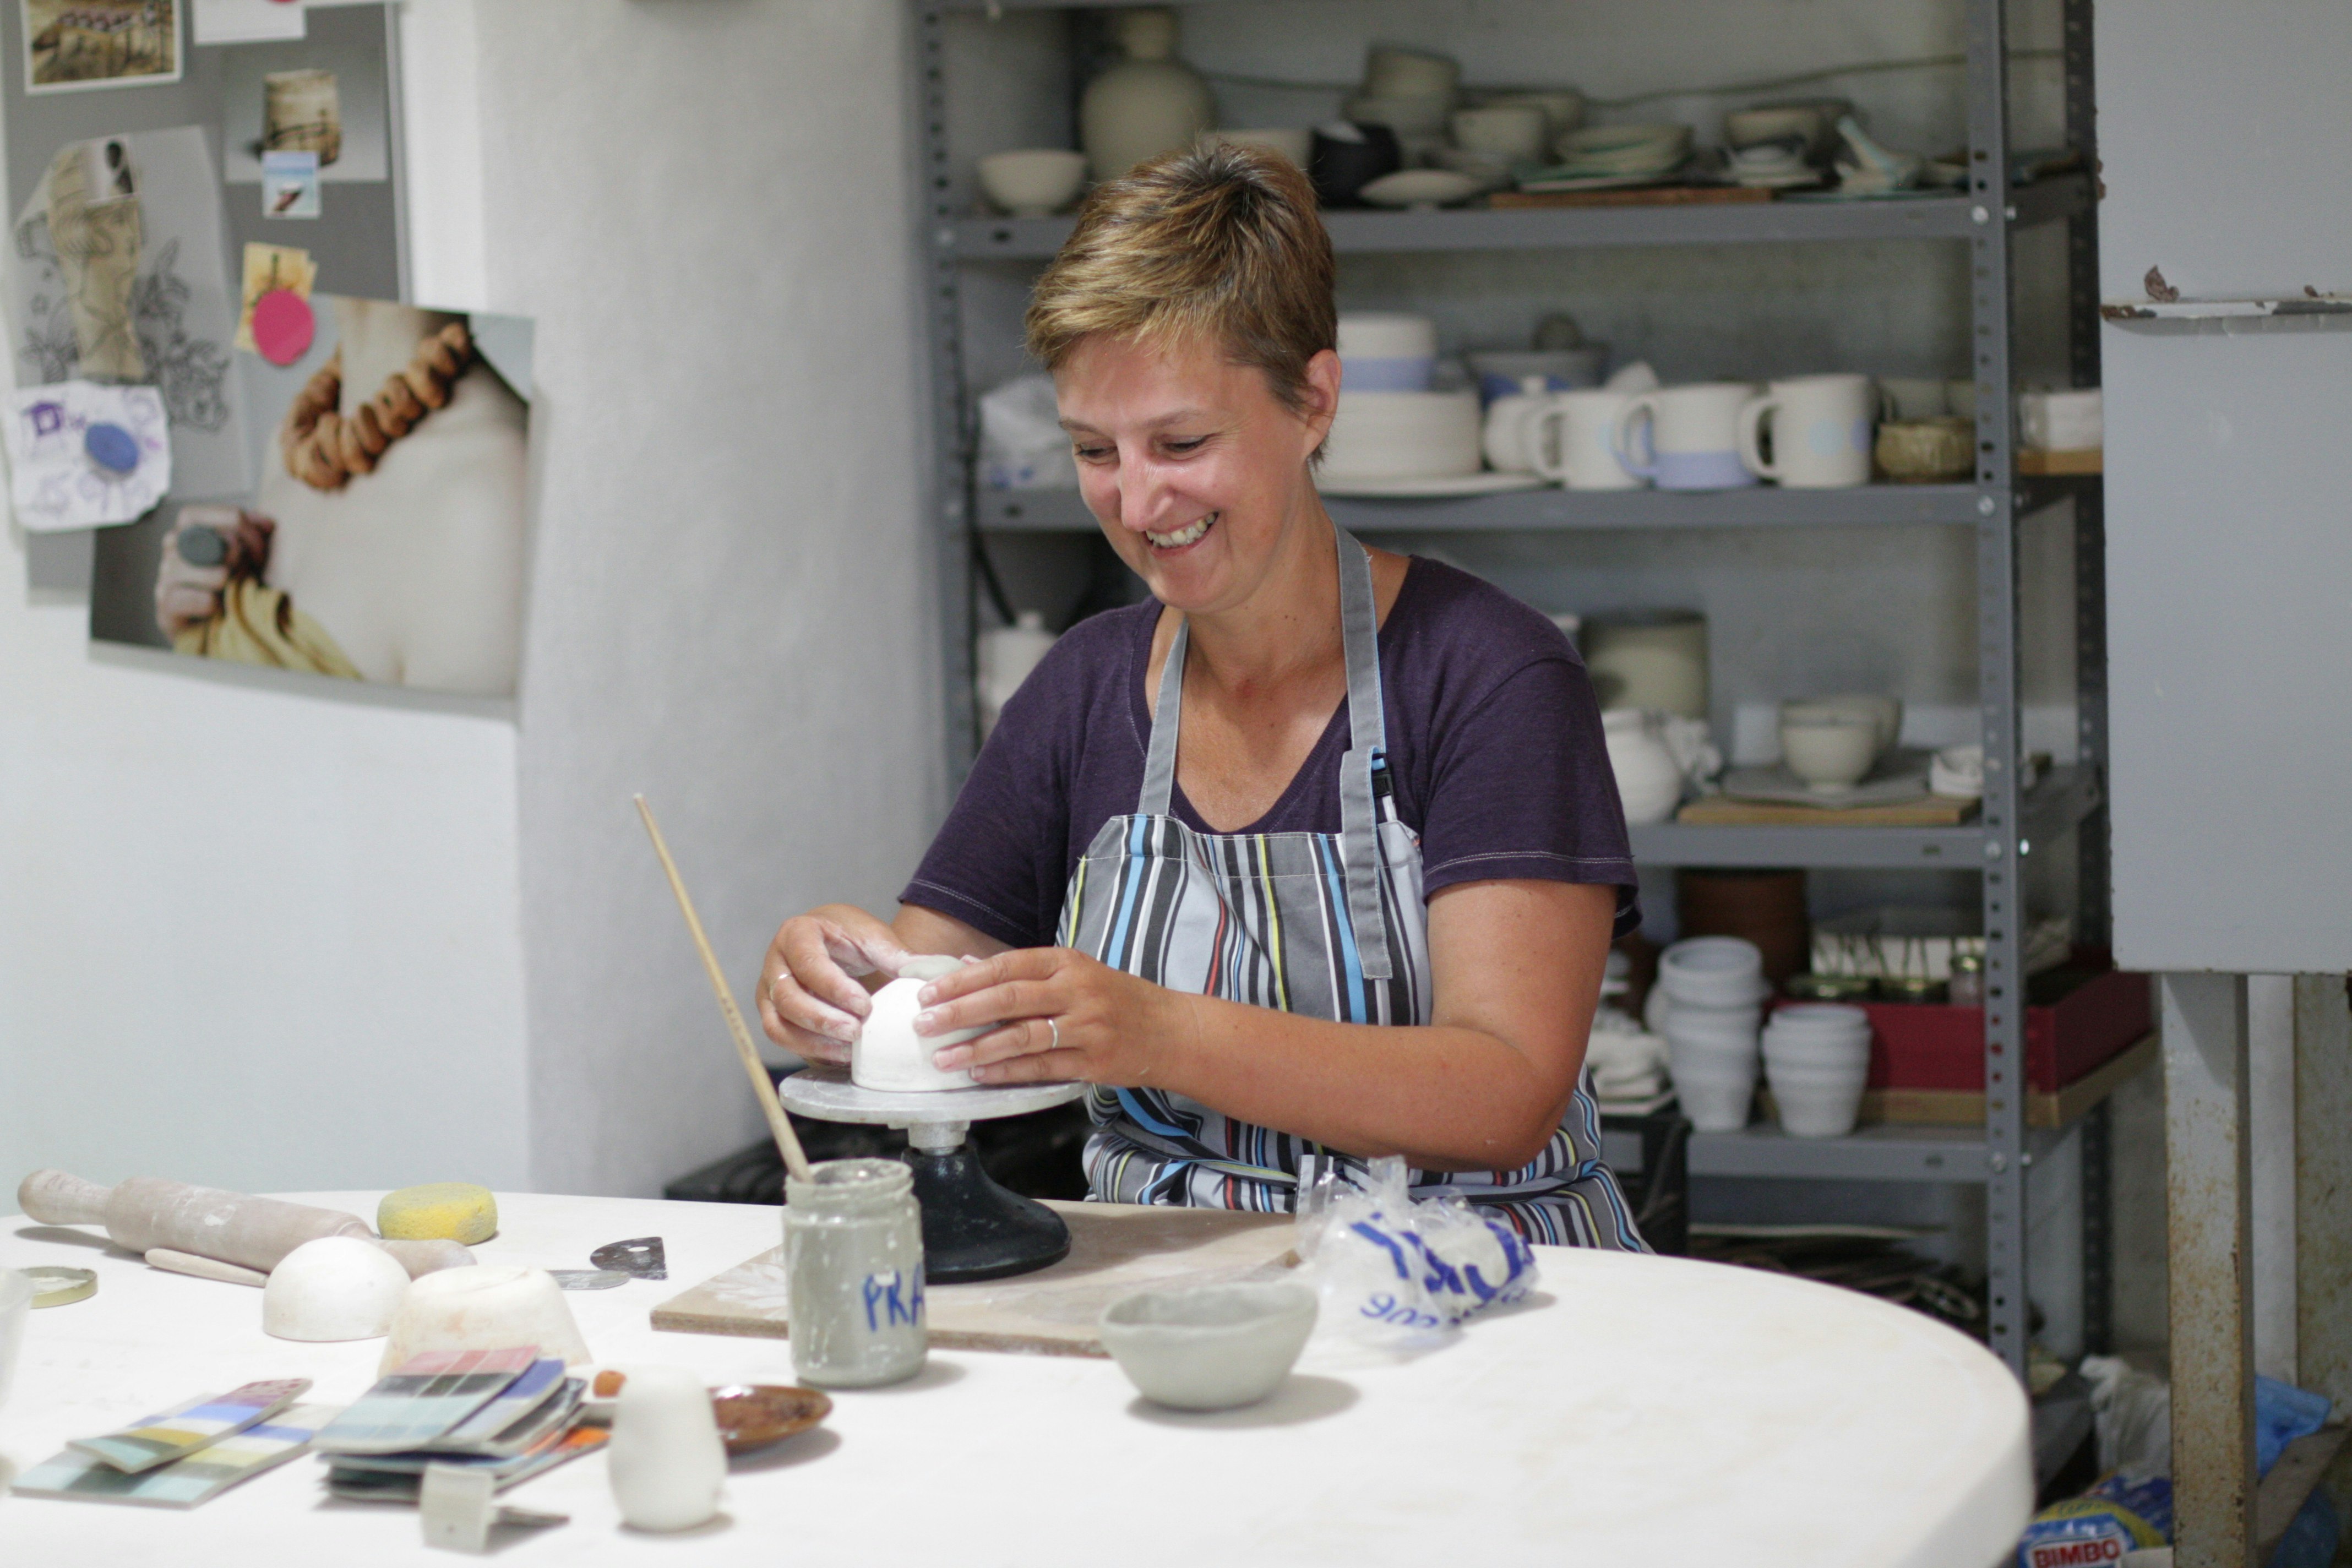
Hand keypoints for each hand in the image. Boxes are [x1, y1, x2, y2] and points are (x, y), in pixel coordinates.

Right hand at [155, 505, 271, 636]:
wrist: (228, 630)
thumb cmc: (240, 586)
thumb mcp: (254, 556)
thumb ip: (259, 534)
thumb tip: (268, 524)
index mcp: (188, 535)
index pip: (192, 515)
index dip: (229, 519)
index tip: (262, 535)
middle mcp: (171, 554)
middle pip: (196, 539)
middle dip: (236, 550)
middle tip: (255, 564)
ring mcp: (165, 581)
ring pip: (196, 569)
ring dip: (226, 578)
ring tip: (238, 588)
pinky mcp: (166, 610)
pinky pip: (196, 600)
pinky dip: (216, 604)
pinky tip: (223, 608)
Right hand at [757, 904, 911, 1065]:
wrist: (833, 939)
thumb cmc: (850, 936)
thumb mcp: (873, 937)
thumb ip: (896, 954)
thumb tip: (925, 973)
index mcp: (796, 933)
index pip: (808, 962)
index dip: (834, 988)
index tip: (864, 1005)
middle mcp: (775, 961)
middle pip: (787, 996)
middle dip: (823, 1019)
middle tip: (856, 1031)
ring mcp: (768, 989)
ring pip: (778, 1023)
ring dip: (814, 1040)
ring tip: (850, 1048)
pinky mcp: (773, 1013)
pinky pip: (783, 1038)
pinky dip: (810, 1050)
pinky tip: (840, 1054)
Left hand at [915, 947, 1187, 1086]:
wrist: (1169, 1030)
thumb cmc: (1115, 998)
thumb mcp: (1074, 972)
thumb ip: (1022, 971)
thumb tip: (966, 966)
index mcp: (1066, 962)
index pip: (1007, 965)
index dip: (964, 979)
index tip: (929, 991)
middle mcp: (1076, 990)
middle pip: (1009, 998)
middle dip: (961, 1011)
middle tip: (924, 1023)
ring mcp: (1086, 1027)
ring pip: (1022, 1036)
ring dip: (978, 1048)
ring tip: (943, 1058)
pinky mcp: (1093, 1061)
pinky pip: (1041, 1067)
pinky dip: (1007, 1071)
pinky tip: (979, 1075)